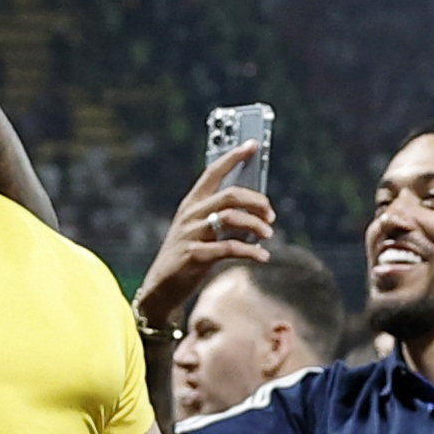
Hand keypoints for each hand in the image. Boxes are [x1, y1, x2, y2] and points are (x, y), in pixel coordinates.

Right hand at [136, 150, 280, 338]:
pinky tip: (263, 257)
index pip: (213, 172)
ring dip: (256, 225)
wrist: (161, 288)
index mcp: (192, 203)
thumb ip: (221, 217)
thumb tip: (258, 210)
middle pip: (231, 195)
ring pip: (232, 218)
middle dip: (257, 201)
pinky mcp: (194, 256)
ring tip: (269, 235)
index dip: (233, 156)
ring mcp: (191, 234)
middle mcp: (191, 214)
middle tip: (272, 214)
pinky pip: (229, 248)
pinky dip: (251, 252)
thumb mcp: (200, 231)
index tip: (252, 145)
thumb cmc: (188, 256)